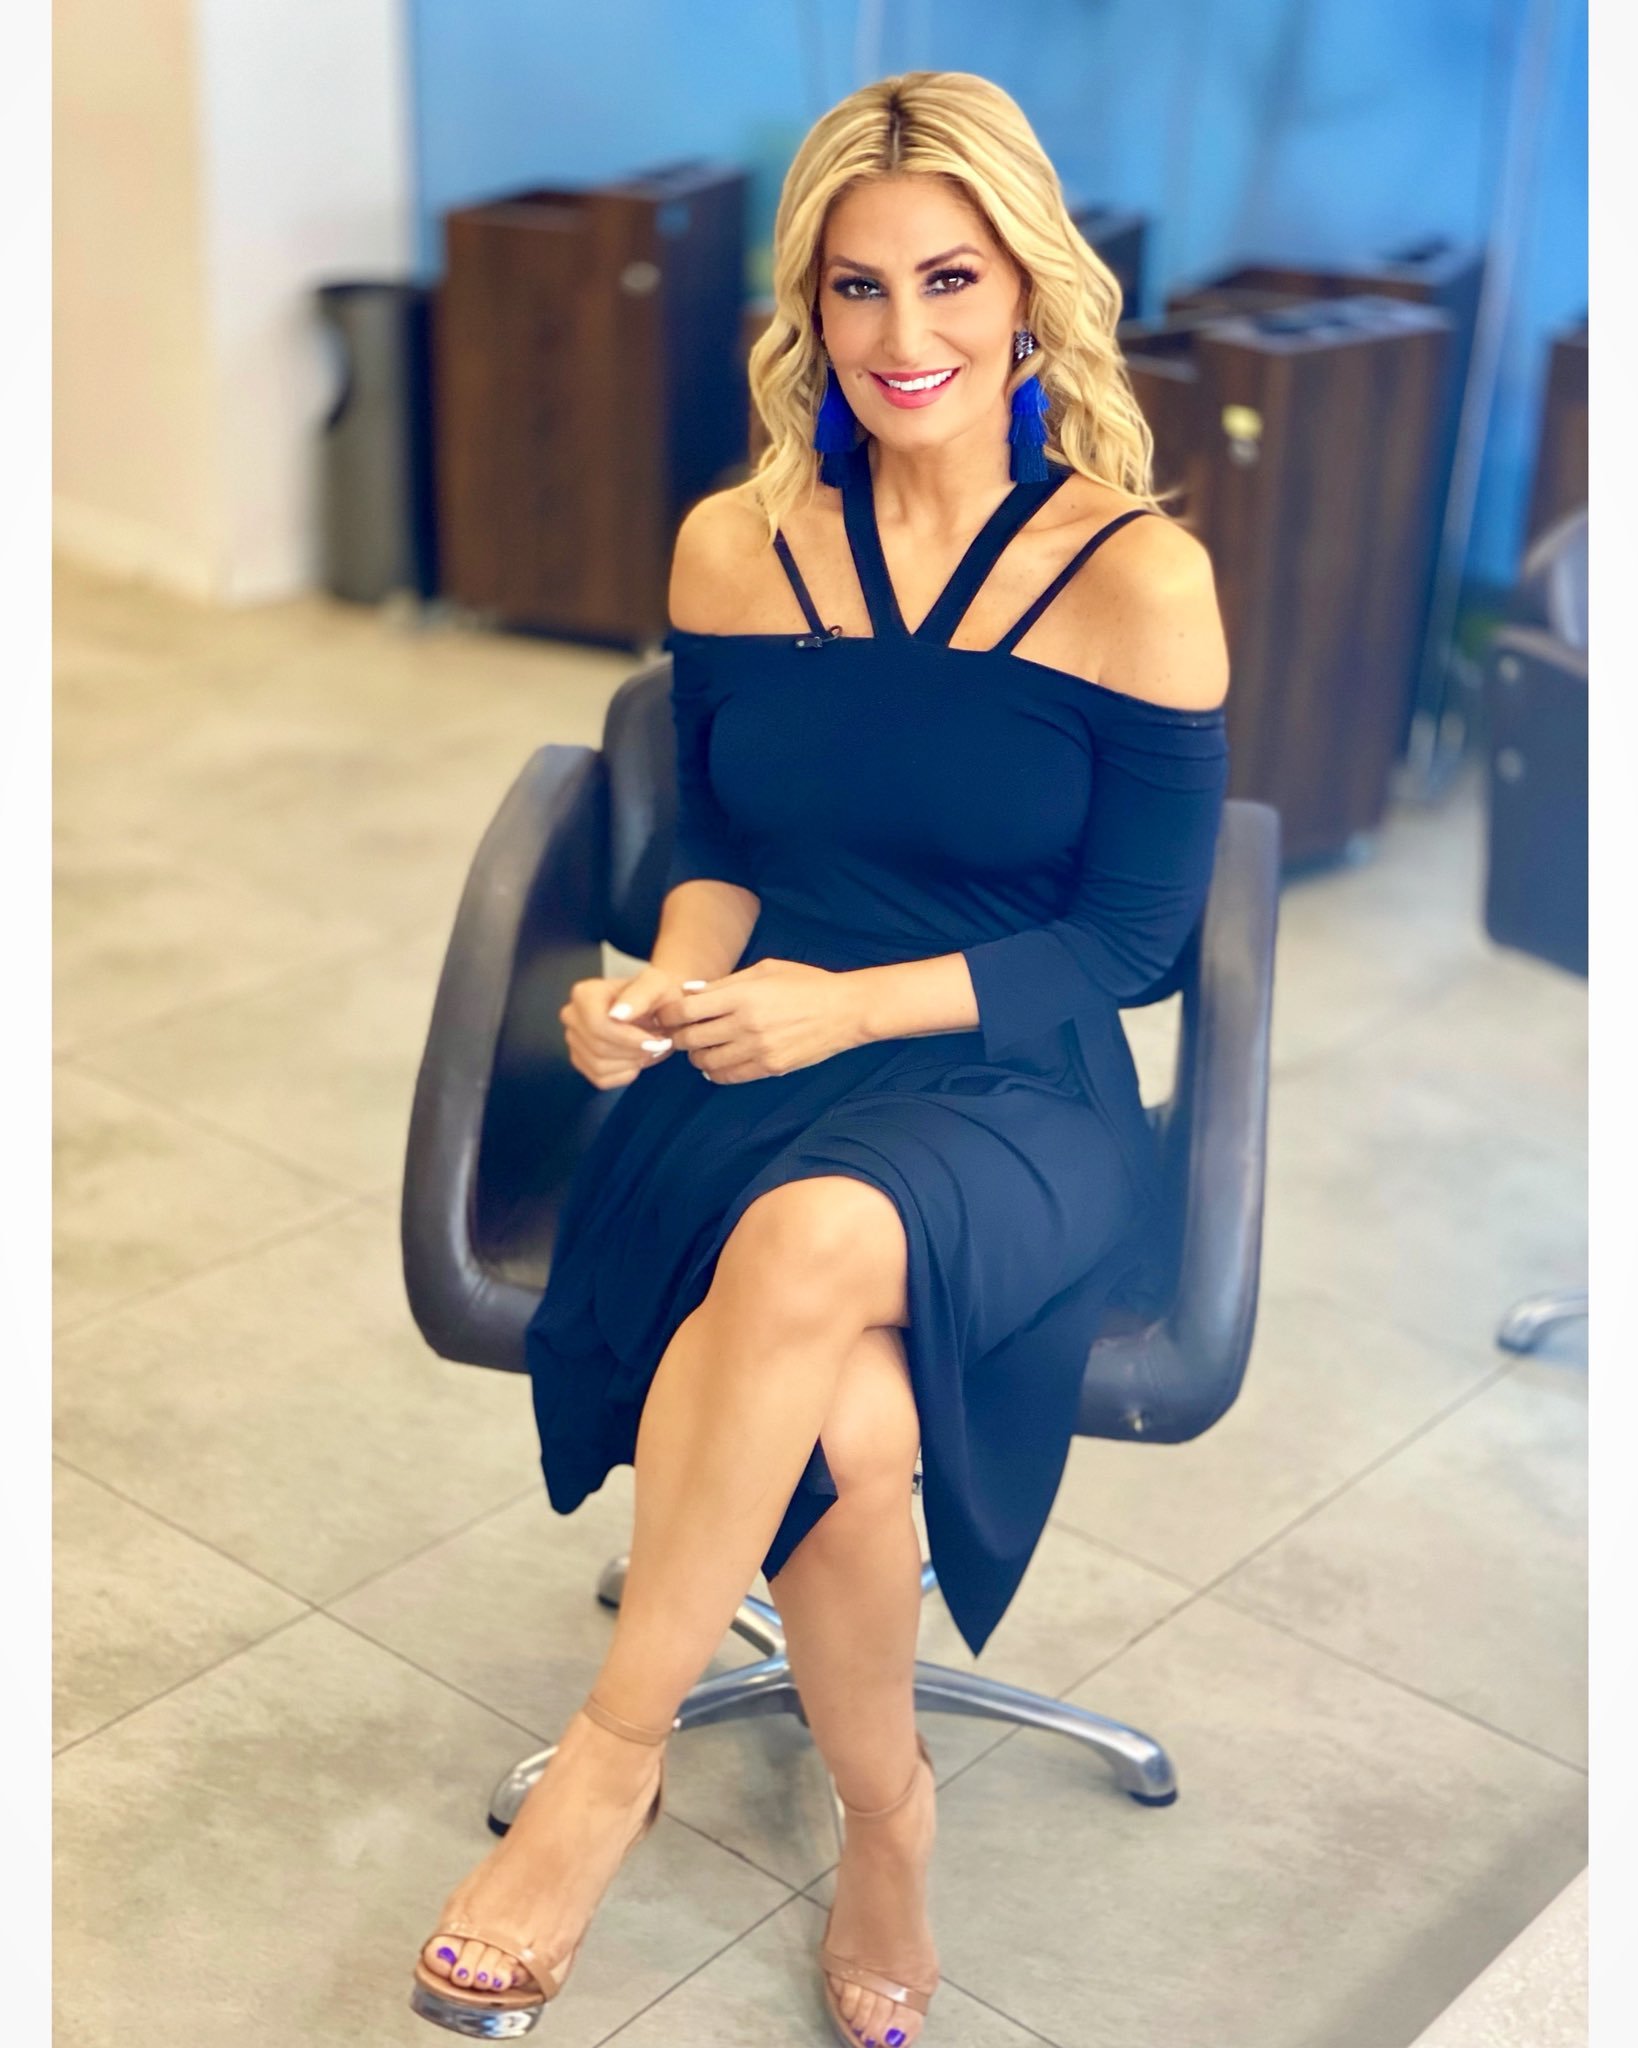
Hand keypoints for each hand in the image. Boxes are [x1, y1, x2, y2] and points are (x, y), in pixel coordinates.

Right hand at [560, 968, 687, 1090]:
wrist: (658, 1005)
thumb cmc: (657, 993)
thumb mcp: (656, 985)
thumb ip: (639, 996)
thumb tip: (617, 1015)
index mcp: (584, 993)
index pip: (598, 1025)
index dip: (628, 1039)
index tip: (655, 1041)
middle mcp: (572, 1016)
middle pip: (599, 1047)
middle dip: (633, 1051)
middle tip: (657, 1045)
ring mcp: (574, 1040)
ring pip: (599, 1066)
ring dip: (631, 1063)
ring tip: (648, 1050)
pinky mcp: (581, 1061)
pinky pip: (600, 1079)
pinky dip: (625, 1074)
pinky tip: (636, 1059)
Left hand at [648, 958, 866, 1083]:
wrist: (846, 1010)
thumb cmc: (806, 984)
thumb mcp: (766, 970)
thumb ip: (726, 982)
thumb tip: (688, 992)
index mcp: (742, 995)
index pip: (686, 1011)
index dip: (668, 1015)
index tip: (666, 1015)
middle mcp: (746, 1024)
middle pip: (690, 1038)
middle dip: (678, 1036)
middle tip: (680, 1032)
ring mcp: (758, 1049)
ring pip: (705, 1062)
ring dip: (696, 1055)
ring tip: (702, 1046)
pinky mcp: (770, 1068)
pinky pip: (728, 1077)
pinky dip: (715, 1071)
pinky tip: (717, 1061)